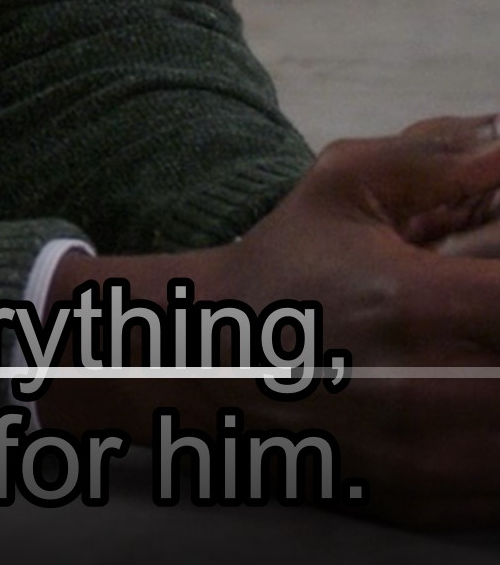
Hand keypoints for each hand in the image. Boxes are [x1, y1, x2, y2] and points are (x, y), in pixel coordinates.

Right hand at [38, 115, 499, 527]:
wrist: (191, 362)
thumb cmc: (277, 270)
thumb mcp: (342, 189)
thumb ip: (438, 157)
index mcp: (413, 306)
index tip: (494, 287)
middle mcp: (422, 393)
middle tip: (484, 324)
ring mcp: (421, 461)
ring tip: (477, 359)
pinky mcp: (415, 503)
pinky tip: (475, 411)